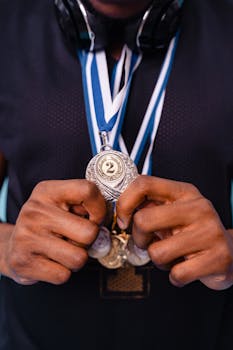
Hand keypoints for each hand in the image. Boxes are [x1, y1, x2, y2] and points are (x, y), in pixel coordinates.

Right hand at [1, 180, 105, 284]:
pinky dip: (62, 272)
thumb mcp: (60, 204)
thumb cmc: (46, 224)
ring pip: (79, 258)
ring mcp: (27, 237)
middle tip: (76, 239)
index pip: (88, 190)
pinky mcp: (24, 262)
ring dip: (76, 259)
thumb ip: (84, 205)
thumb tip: (110, 218)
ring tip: (63, 251)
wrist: (12, 246)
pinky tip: (51, 262)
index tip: (94, 218)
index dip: (100, 209)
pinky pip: (63, 275)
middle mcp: (35, 211)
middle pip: (89, 232)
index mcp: (47, 191)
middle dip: (89, 241)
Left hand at [117, 175, 232, 289]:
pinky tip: (185, 266)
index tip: (123, 220)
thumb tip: (121, 210)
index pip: (144, 184)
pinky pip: (177, 274)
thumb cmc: (195, 232)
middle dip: (139, 238)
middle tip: (149, 242)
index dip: (124, 203)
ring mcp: (209, 232)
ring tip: (173, 255)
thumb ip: (151, 207)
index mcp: (184, 192)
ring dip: (159, 261)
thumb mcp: (174, 212)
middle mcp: (198, 208)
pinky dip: (175, 276)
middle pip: (143, 220)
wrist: (231, 253)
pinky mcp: (218, 257)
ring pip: (157, 252)